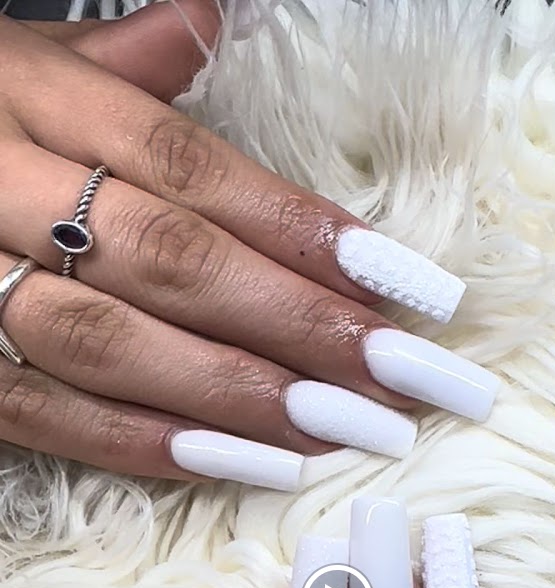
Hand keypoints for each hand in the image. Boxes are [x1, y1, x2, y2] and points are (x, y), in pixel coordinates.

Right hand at [0, 15, 495, 486]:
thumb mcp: (11, 59)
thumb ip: (113, 63)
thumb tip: (205, 19)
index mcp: (22, 92)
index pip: (184, 165)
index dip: (299, 230)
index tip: (404, 287)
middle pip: (170, 260)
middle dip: (298, 326)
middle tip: (406, 379)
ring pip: (114, 345)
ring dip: (239, 397)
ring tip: (345, 432)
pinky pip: (46, 415)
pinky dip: (145, 445)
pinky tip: (242, 466)